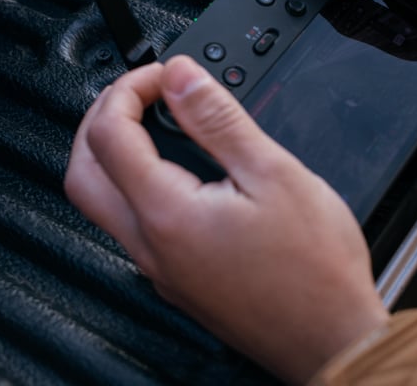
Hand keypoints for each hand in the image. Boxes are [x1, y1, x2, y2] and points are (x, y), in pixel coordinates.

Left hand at [65, 55, 389, 383]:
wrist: (334, 340)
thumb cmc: (314, 269)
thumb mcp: (273, 173)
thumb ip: (218, 120)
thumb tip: (182, 77)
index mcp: (167, 213)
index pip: (109, 135)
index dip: (128, 89)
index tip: (162, 75)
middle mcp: (150, 246)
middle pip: (83, 172)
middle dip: (100, 119)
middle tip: (139, 94)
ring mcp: (159, 268)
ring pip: (101, 202)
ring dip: (111, 154)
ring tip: (154, 124)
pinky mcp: (176, 280)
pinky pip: (131, 225)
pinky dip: (134, 184)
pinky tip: (176, 171)